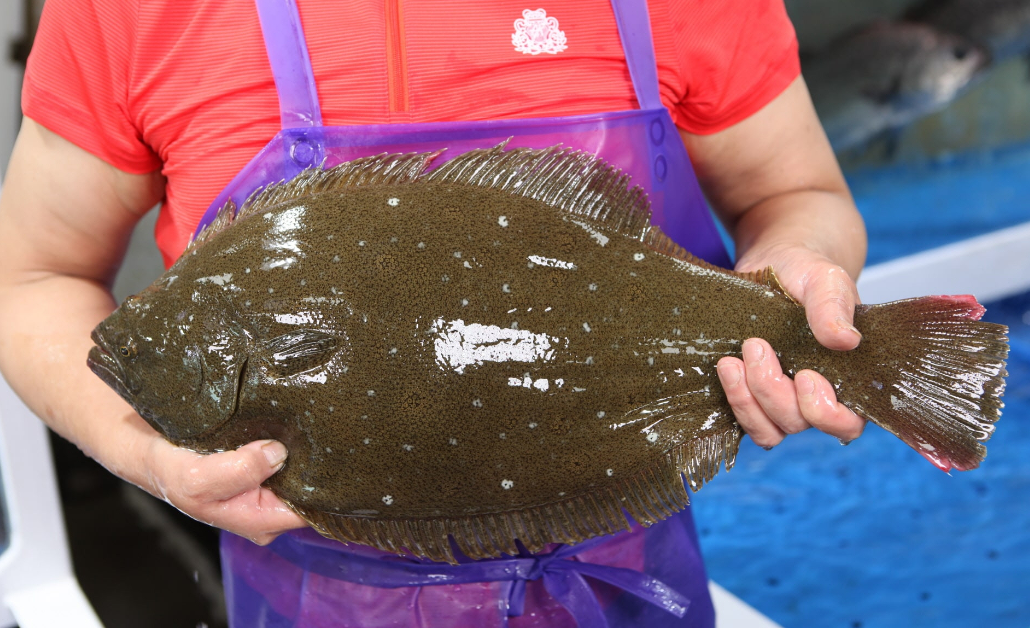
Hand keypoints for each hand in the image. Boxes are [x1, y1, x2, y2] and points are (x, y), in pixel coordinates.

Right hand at [141, 435, 305, 544]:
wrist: (153, 451)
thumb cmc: (171, 472)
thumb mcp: (198, 478)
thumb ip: (240, 471)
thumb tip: (278, 453)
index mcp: (263, 521)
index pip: (313, 509)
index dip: (320, 483)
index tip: (320, 454)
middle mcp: (271, 508)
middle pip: (312, 486)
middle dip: (313, 462)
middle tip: (308, 431)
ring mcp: (270, 487)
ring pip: (302, 467)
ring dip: (299, 446)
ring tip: (295, 423)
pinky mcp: (266, 466)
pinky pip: (289, 453)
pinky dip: (287, 437)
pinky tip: (283, 421)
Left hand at [715, 245, 865, 447]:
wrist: (776, 266)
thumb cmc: (808, 274)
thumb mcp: (825, 280)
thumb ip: (835, 307)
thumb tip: (847, 340)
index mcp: (849, 378)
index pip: (847, 423)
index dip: (825, 412)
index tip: (806, 375)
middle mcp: (817, 397)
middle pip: (798, 422)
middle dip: (772, 390)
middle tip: (755, 345)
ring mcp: (783, 400)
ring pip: (768, 430)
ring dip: (746, 400)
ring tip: (731, 362)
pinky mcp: (754, 395)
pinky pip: (745, 418)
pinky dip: (733, 399)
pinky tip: (726, 367)